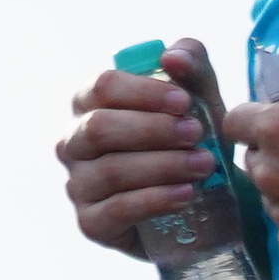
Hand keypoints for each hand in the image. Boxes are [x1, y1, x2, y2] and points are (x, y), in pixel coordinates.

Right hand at [54, 38, 225, 254]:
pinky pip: (117, 209)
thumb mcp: (199, 100)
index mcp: (91, 104)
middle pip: (99, 127)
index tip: (184, 102)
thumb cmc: (189, 141)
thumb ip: (191, 67)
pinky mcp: (91, 222)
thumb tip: (172, 57)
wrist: (203, 201)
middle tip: (197, 135)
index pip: (102, 87)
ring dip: (162, 166)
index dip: (143, 92)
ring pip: (110, 170)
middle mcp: (75, 142)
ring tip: (204, 165)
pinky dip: (156, 200)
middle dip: (153, 130)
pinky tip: (187, 194)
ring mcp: (78, 184)